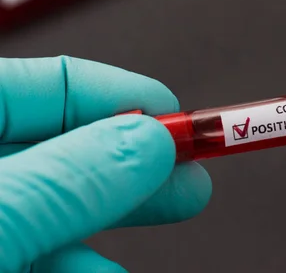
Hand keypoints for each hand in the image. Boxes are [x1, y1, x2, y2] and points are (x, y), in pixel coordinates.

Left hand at [0, 56, 211, 271]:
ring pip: (59, 202)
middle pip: (66, 146)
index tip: (178, 117)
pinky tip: (110, 269)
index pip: (49, 86)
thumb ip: (65, 180)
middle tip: (191, 167)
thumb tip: (148, 143)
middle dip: (136, 157)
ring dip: (121, 211)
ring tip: (174, 210)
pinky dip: (84, 261)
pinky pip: (39, 250)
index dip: (122, 95)